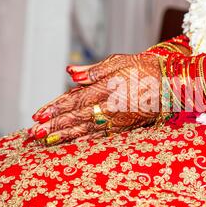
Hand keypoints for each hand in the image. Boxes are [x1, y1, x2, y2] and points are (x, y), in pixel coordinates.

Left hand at [29, 53, 161, 144]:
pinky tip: (73, 144)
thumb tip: (70, 72)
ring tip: (47, 142)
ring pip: (87, 130)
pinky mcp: (124, 127)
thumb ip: (94, 70)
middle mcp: (111, 107)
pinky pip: (101, 136)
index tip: (38, 115)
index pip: (76, 99)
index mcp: (107, 88)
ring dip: (65, 136)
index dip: (56, 108)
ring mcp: (117, 119)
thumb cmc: (144, 69)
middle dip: (55, 126)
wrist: (169, 83)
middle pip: (77, 117)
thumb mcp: (120, 62)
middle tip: (35, 134)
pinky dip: (85, 141)